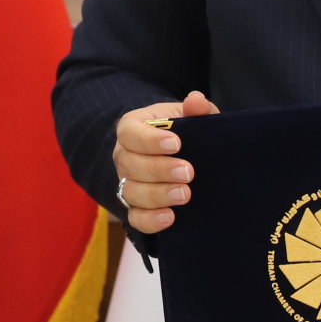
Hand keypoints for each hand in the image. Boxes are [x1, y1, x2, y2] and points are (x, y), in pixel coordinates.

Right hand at [113, 91, 220, 233]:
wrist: (181, 156)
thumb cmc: (183, 132)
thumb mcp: (190, 116)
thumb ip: (196, 108)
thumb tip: (196, 101)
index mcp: (132, 129)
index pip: (129, 133)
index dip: (149, 140)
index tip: (176, 143)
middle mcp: (124, 156)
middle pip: (130, 165)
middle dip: (159, 170)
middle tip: (188, 172)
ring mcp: (127, 183)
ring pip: (131, 192)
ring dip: (157, 195)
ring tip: (185, 194)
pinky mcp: (136, 207)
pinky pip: (135, 218)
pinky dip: (150, 221)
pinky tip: (171, 218)